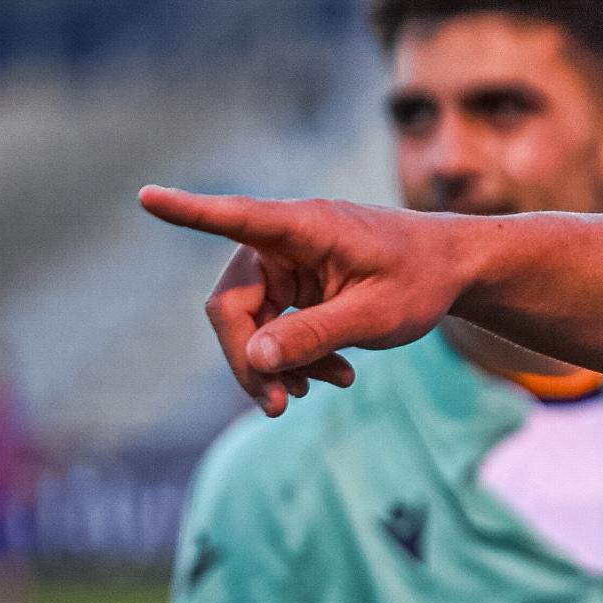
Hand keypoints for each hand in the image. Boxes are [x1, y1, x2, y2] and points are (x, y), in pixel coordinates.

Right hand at [140, 188, 475, 414]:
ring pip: (252, 323)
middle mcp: (284, 240)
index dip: (188, 212)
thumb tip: (253, 358)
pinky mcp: (296, 285)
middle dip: (251, 358)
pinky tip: (334, 378)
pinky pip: (275, 326)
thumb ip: (314, 336)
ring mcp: (287, 263)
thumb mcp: (375, 316)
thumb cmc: (422, 280)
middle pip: (232, 304)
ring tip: (324, 390)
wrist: (456, 270)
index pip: (235, 217)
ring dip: (278, 363)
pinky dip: (295, 356)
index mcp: (303, 228)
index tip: (147, 196)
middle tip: (279, 407)